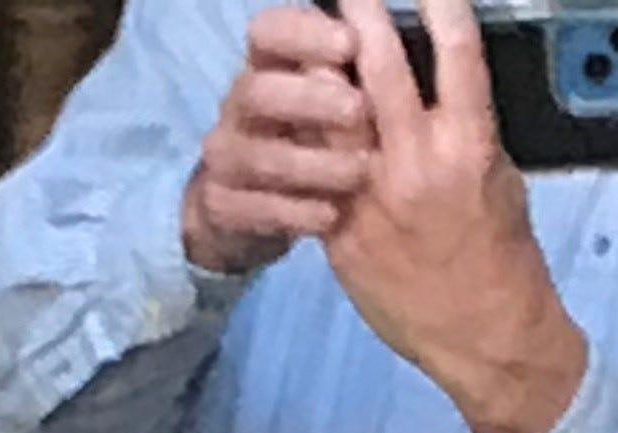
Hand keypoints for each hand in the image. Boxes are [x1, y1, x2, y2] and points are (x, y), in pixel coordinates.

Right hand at [182, 7, 374, 273]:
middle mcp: (239, 107)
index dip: (303, 33)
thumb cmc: (314, 140)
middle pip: (257, 91)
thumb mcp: (334, 102)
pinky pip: (250, 209)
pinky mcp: (221, 205)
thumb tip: (396, 45)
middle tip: (358, 109)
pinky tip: (331, 216)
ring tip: (358, 172)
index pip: (268, 32)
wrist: (256, 207)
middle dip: (308, 98)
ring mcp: (225, 157)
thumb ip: (355, 75)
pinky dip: (293, 213)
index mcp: (267, 69)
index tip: (351, 43)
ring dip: (310, 163)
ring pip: (254, 156)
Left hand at [317, 0, 590, 432]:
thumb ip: (466, 127)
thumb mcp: (500, 178)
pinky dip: (302, 137)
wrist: (483, 335)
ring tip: (312, 42)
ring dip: (318, 66)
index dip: (439, 3)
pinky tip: (296, 115)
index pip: (456, 50)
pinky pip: (311, 171)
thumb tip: (440, 84)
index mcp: (469, 145)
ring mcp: (373, 197)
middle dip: (360, 13)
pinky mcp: (341, 231)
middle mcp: (419, 163)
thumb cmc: (501, 257)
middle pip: (379, 64)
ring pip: (331, 111)